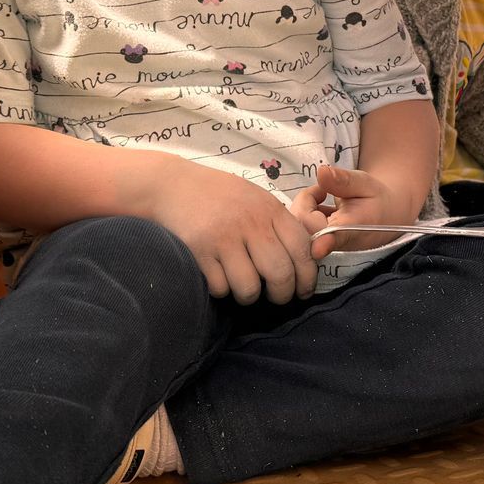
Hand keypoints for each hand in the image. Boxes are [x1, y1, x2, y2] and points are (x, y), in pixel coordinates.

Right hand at [145, 159, 317, 305]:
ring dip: (249, 296)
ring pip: (249, 287)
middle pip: (280, 274)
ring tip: (244, 288)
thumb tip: (309, 255)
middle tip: (277, 298)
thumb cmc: (221, 195)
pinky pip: (220, 288)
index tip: (303, 290)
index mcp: (270, 209)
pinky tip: (219, 277)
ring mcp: (224, 238)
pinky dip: (222, 290)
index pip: (302, 249)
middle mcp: (250, 223)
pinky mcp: (199, 252)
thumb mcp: (257, 199)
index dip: (307, 276)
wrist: (173, 185)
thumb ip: (280, 223)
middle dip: (282, 294)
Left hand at [290, 163, 415, 253]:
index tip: (318, 248)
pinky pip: (294, 229)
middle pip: (303, 225)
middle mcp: (335, 242)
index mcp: (352, 229)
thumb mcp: (365, 184)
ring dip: (303, 206)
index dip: (325, 242)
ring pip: (295, 226)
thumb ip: (344, 180)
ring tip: (323, 198)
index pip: (335, 238)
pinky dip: (301, 213)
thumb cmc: (374, 201)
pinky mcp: (311, 246)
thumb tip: (321, 172)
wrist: (381, 219)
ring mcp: (321, 246)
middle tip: (323, 191)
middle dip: (305, 200)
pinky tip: (317, 209)